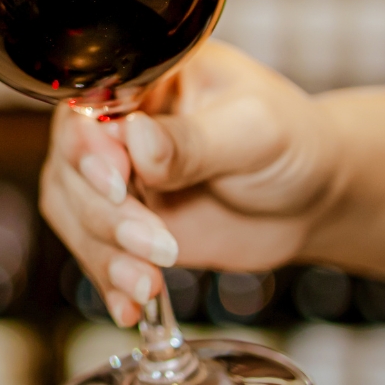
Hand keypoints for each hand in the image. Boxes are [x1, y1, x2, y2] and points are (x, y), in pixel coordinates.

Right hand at [39, 42, 342, 325]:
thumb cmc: (292, 144)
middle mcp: (118, 124)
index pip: (88, 106)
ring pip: (72, 211)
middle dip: (106, 215)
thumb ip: (194, 139)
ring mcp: (118, 176)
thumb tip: (136, 138)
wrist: (313, 199)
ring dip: (104, 253)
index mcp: (144, 79)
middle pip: (71, 165)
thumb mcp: (253, 131)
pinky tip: (131, 305)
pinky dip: (108, 279)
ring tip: (148, 283)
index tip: (119, 184)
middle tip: (157, 245)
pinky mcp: (123, 222)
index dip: (90, 147)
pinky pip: (92, 249)